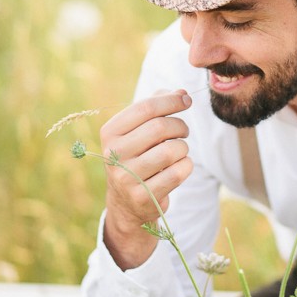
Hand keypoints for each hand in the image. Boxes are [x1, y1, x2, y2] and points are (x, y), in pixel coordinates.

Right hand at [99, 89, 193, 268]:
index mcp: (110, 132)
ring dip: (183, 147)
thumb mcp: (138, 129)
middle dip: (180, 126)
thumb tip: (182, 93)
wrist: (127, 202)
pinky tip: (179, 166)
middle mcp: (113, 154)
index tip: (187, 100)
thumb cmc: (138, 155)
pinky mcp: (143, 196)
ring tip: (178, 151)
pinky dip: (186, 165)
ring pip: (172, 150)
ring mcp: (126, 178)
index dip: (172, 101)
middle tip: (183, 131)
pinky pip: (179, 172)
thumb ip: (158, 105)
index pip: (145, 108)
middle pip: (160, 127)